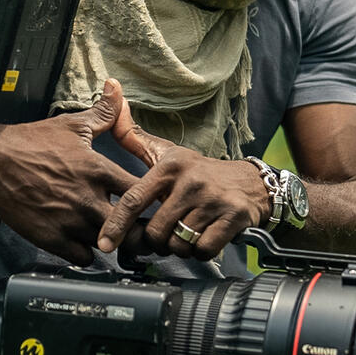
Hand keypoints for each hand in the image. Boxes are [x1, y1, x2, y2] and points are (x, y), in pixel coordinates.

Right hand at [0, 80, 134, 263]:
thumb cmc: (30, 142)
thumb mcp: (71, 124)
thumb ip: (103, 113)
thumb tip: (117, 89)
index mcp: (98, 170)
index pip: (143, 192)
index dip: (151, 198)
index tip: (149, 199)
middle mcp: (88, 199)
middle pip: (133, 228)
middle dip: (138, 228)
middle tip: (135, 225)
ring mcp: (70, 222)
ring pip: (109, 244)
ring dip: (111, 240)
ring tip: (108, 231)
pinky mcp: (52, 238)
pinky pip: (84, 257)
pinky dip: (87, 251)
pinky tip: (83, 238)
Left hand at [98, 103, 272, 261]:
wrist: (251, 182)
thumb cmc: (200, 172)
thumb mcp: (168, 153)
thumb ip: (136, 138)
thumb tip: (115, 103)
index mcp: (170, 167)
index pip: (134, 200)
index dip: (116, 225)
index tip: (104, 244)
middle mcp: (190, 181)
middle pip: (155, 231)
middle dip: (157, 241)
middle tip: (167, 233)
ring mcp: (213, 199)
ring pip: (179, 244)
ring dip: (180, 248)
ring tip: (186, 234)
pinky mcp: (233, 216)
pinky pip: (203, 250)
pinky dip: (201, 251)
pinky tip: (204, 238)